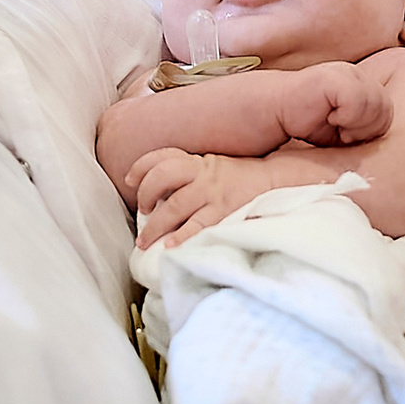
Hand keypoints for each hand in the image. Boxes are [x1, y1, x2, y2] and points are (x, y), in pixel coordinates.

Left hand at [129, 149, 266, 245]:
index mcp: (198, 161)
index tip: (130, 180)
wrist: (274, 181)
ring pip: (174, 206)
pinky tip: (170, 247)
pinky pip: (197, 224)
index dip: (141, 166)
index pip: (163, 156)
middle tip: (142, 211)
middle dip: (145, 195)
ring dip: (155, 225)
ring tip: (146, 241)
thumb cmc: (241, 178)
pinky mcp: (224, 211)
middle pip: (162, 177)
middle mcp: (202, 173)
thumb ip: (190, 172)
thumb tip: (160, 194)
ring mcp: (212, 192)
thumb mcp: (214, 166)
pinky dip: (181, 236)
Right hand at [277, 61, 392, 146]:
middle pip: (386, 109)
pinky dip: (346, 117)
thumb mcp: (341, 129)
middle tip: (341, 133)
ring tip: (333, 124)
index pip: (387, 111)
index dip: (371, 130)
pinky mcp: (335, 78)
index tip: (346, 136)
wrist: (272, 110)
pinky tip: (328, 117)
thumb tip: (383, 141)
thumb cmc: (305, 121)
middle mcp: (357, 76)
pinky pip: (358, 102)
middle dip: (365, 129)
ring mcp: (347, 74)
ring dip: (355, 124)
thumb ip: (364, 128)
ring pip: (377, 105)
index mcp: (361, 85)